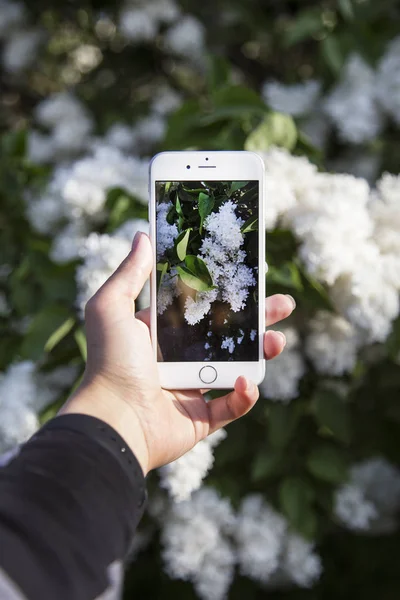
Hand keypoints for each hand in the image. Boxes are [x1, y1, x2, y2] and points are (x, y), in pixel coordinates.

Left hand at [61, 233, 294, 474]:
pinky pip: (232, 406)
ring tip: (277, 340)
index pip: (201, 307)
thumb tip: (143, 236)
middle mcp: (179, 360)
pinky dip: (245, 395)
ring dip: (262, 353)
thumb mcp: (111, 307)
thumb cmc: (110, 362)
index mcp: (162, 334)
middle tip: (282, 305)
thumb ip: (130, 274)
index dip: (226, 292)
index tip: (250, 277)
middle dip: (257, 320)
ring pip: (238, 367)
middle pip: (227, 335)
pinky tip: (247, 382)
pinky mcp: (201, 419)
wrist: (112, 420)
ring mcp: (192, 389)